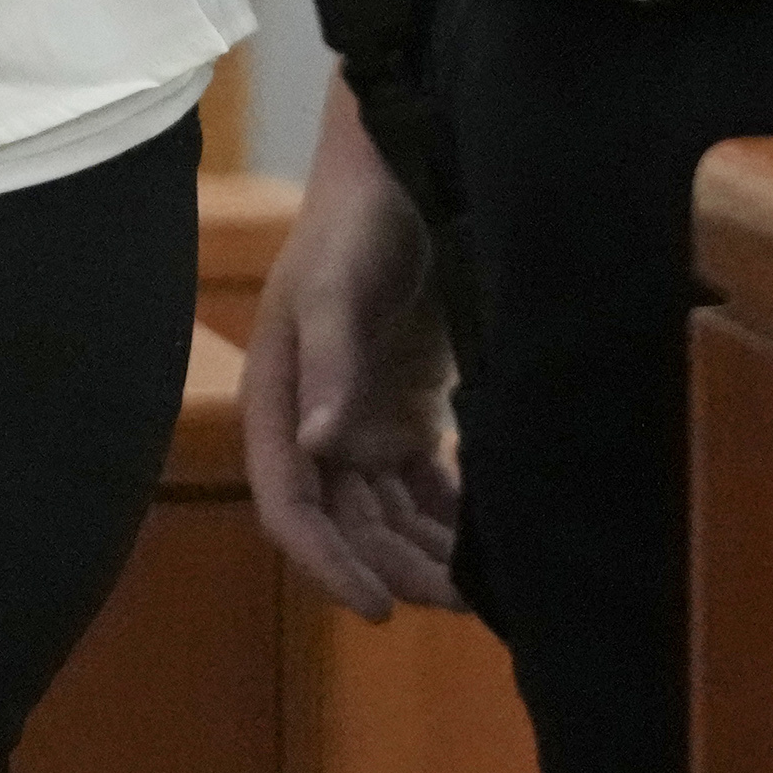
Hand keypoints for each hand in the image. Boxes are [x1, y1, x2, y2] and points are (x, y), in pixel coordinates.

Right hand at [242, 82, 466, 619]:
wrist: (402, 164)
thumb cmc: (354, 218)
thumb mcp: (335, 285)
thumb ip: (330, 361)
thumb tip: (320, 445)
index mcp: (280, 398)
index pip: (289, 505)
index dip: (326, 564)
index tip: (379, 608)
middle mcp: (317, 420)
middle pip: (347, 523)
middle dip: (395, 568)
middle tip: (461, 601)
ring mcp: (363, 416)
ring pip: (388, 514)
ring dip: (425, 552)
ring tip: (485, 585)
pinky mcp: (408, 407)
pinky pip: (425, 484)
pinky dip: (451, 516)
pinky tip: (491, 537)